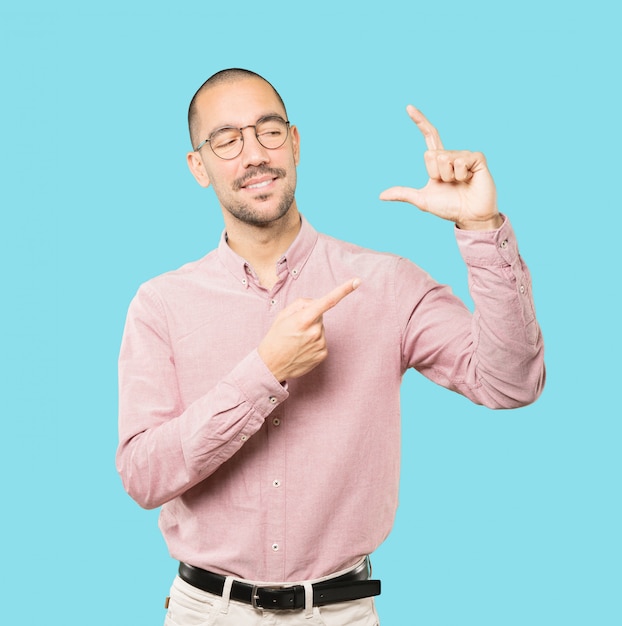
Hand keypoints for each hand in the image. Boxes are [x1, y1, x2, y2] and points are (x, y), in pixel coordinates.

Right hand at [258, 278, 360, 380]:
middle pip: (320, 316)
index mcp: (304, 318)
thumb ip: (302, 303)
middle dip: (310, 318)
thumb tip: (317, 303)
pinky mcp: (323, 354)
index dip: (344, 290)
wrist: (271, 365)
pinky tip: (302, 348)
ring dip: (311, 331)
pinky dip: (313, 342)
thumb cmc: (276, 337)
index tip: (357, 282)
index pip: (328, 301)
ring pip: (321, 329)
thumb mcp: (283, 315)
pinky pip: (322, 341)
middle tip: (295, 329)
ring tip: (297, 340)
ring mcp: (320, 344)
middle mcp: (315, 331)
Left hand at [379, 105, 501, 229]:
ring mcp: (465, 155)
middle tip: (448, 184)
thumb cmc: (449, 207)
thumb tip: (380, 195)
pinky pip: (460, 161)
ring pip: (444, 158)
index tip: (408, 107)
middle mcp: (452, 154)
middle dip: (436, 173)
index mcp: (439, 161)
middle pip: (431, 154)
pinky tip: (469, 180)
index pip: (429, 136)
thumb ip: (403, 194)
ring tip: (460, 183)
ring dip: (449, 176)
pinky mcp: (478, 158)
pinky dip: (461, 174)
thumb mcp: (422, 200)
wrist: (470, 216)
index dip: (420, 121)